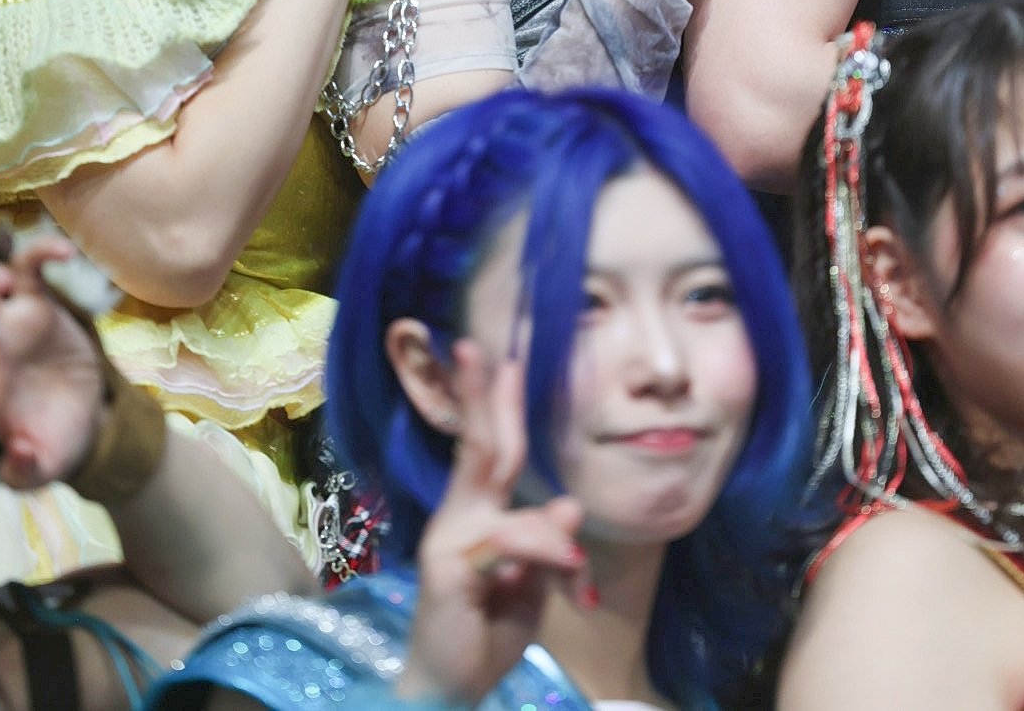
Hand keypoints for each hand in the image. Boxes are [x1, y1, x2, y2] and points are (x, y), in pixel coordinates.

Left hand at [0, 237, 105, 489]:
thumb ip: (24, 472)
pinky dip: (42, 252)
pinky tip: (66, 254)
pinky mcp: (36, 303)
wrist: (83, 418)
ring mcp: (5, 322)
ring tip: (1, 284)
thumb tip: (17, 456)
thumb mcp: (41, 469)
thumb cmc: (51, 445)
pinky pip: (30, 266)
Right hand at [400, 341, 587, 706]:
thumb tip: (570, 504)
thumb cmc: (488, 633)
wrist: (450, 689)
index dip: (495, 404)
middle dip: (483, 396)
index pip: (488, 449)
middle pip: (478, 447)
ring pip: (506, 499)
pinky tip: (568, 573)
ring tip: (574, 572)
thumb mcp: (532, 586)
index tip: (503, 360)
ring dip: (547, 532)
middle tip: (478, 347)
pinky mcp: (449, 567)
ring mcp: (449, 539)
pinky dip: (543, 552)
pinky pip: (508, 543)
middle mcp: (457, 516)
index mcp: (476, 514)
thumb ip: (546, 545)